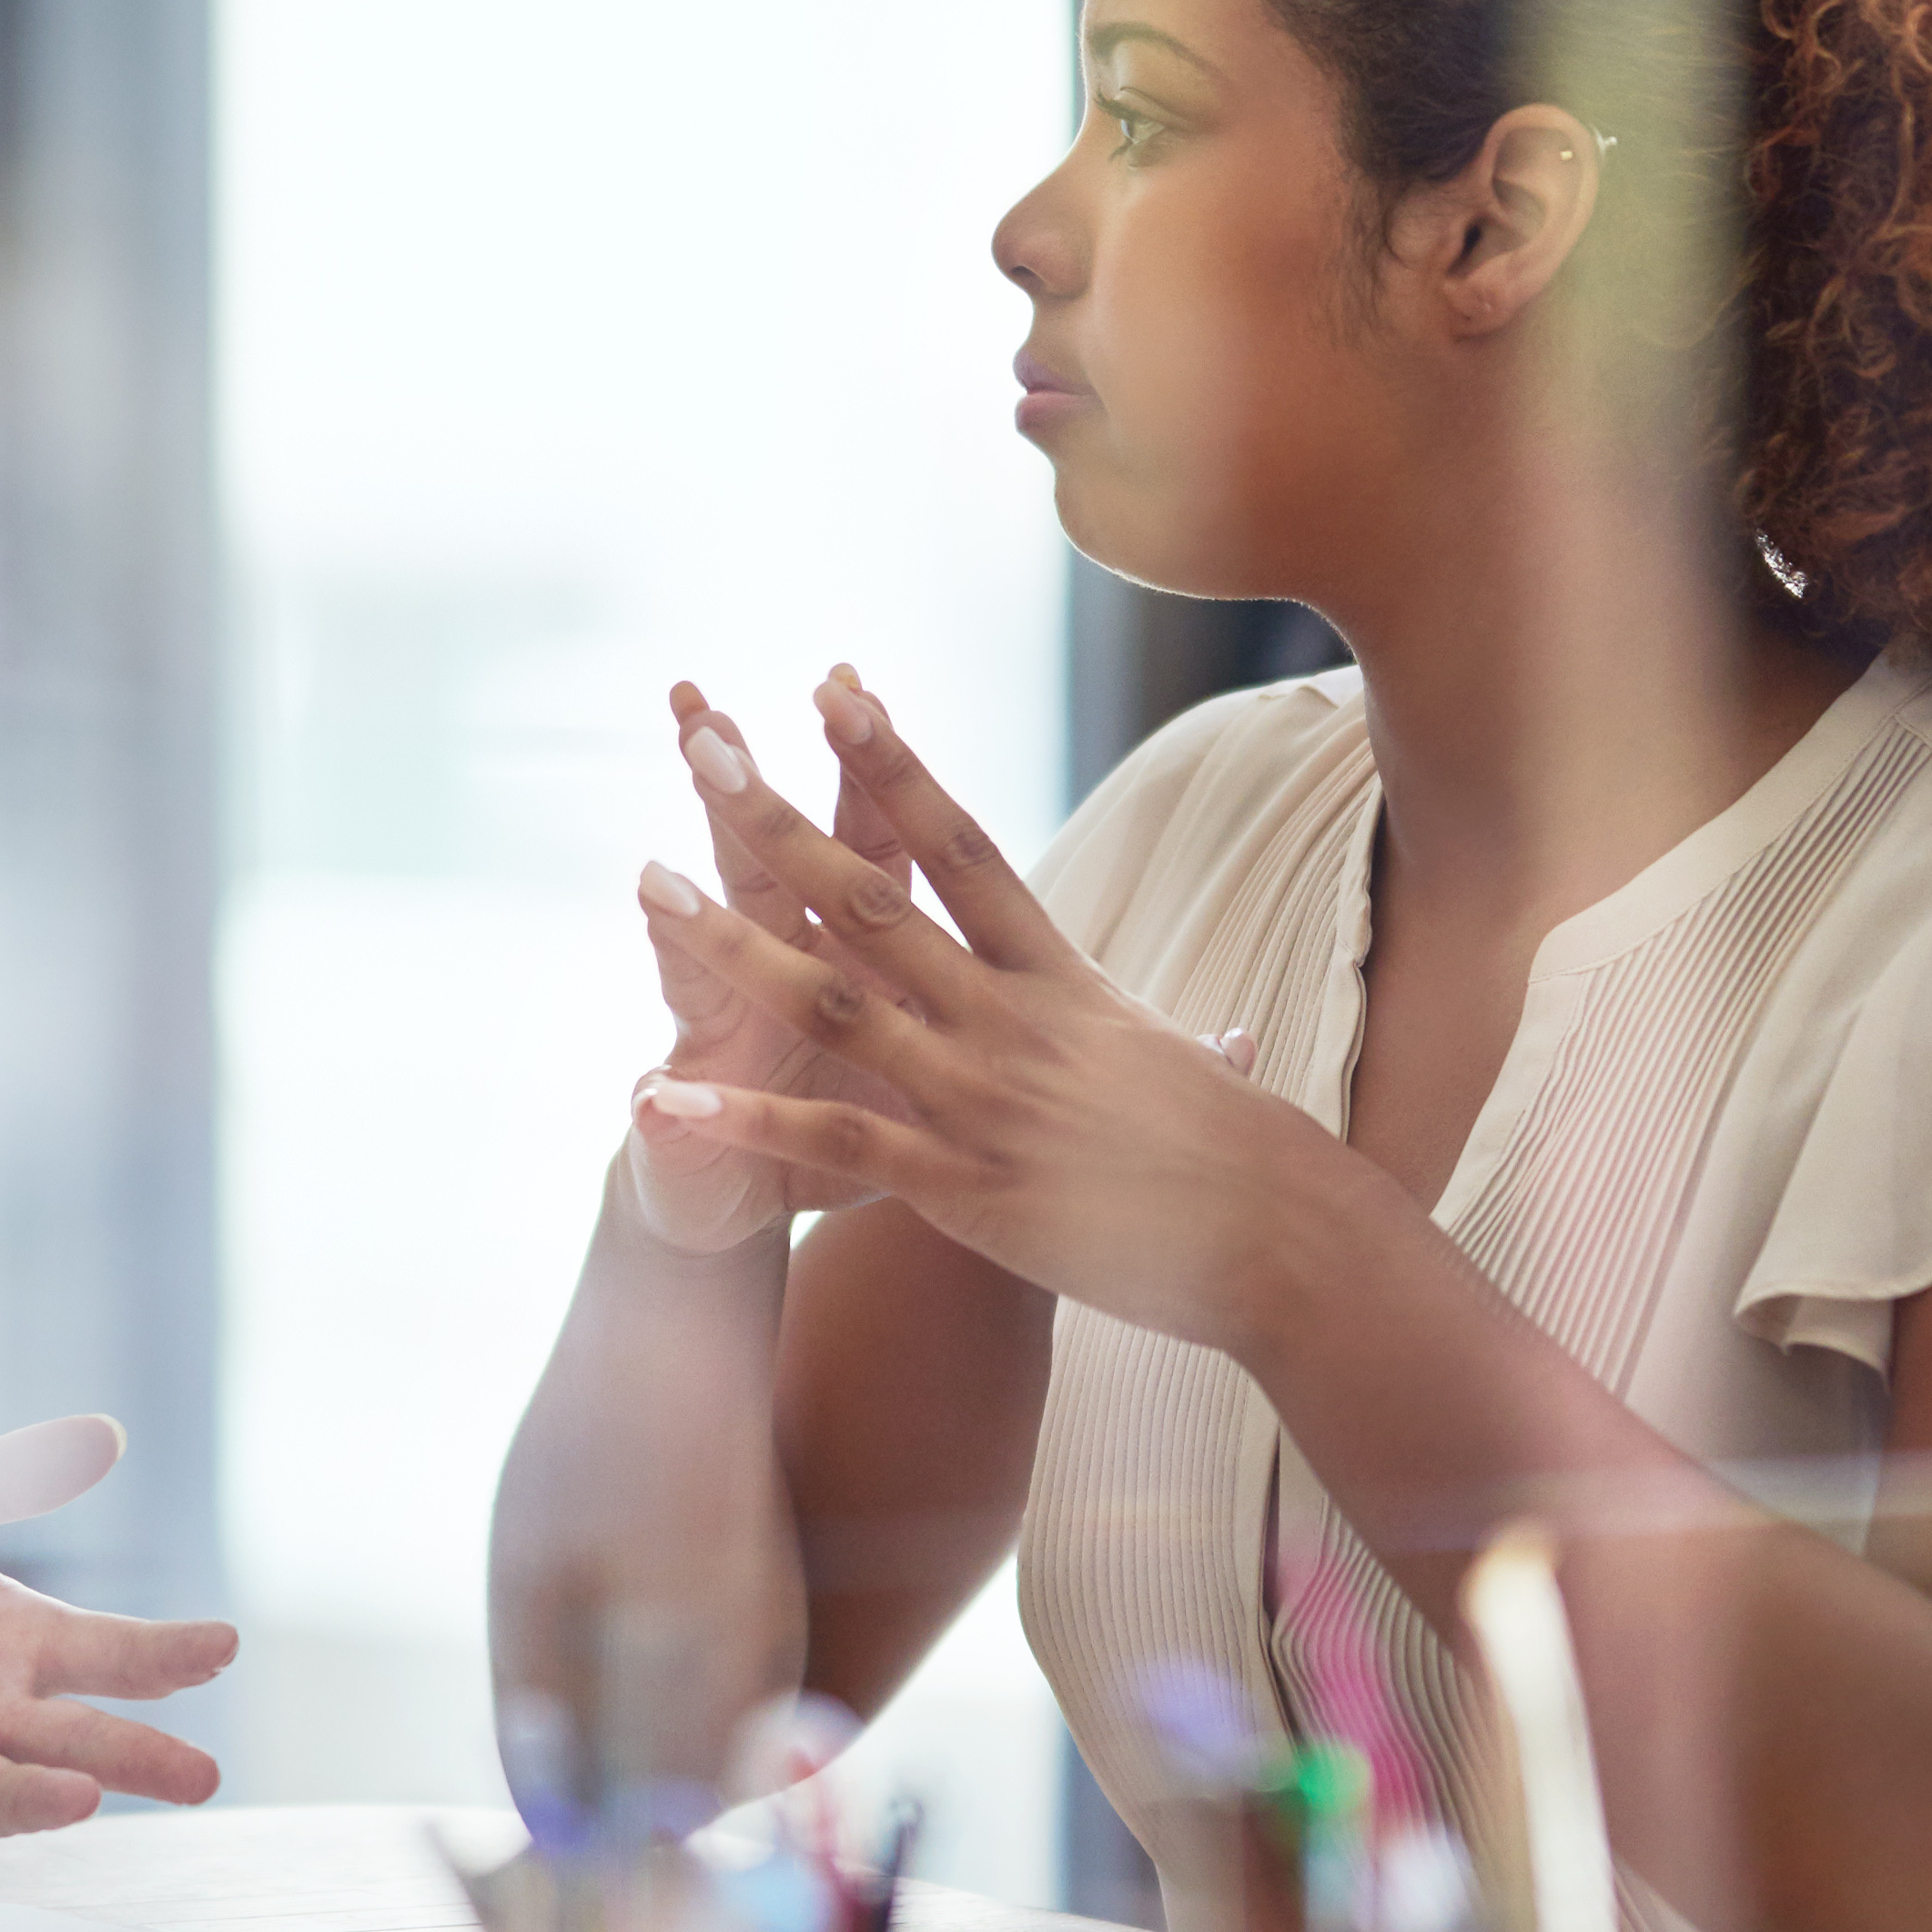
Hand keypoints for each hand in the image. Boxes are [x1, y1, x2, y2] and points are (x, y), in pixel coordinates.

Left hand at [0, 1415, 237, 1879]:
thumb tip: (107, 1433)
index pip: (109, 1652)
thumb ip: (8, 1478)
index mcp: (15, 1648)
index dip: (166, 1652)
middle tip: (204, 1776)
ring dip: (34, 1804)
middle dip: (138, 1758)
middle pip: (77, 1741)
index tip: (222, 1645)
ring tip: (84, 1801)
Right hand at [615, 680, 924, 1251]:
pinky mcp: (686, 1131)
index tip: (852, 681)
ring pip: (699, 974)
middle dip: (738, 797)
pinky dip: (670, 1114)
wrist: (745, 1205)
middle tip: (700, 712)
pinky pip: (680, 1122)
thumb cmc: (855, 1122)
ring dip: (683, 929)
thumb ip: (944, 991)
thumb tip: (1020, 914)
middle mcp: (773, 978)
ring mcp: (719, 1048)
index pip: (863, 843)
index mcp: (850, 952)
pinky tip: (649, 1097)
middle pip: (760, 874)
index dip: (862, 773)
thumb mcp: (918, 1051)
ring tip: (650, 880)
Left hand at [628, 670, 1376, 1356]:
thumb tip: (1226, 1042)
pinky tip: (660, 1099)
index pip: (963, 845)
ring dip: (730, 942)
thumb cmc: (1249, 1158)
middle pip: (872, 900)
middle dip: (780, 821)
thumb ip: (1184, 1047)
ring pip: (830, 1003)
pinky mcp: (959, 1186)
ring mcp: (978, 1098)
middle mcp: (1008, 1019)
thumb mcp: (1199, 1076)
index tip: (834, 691)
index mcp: (1058, 978)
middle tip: (704, 745)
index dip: (894, 764)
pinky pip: (830, 1142)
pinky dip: (741, 1121)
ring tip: (650, 882)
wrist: (1282, 1240)